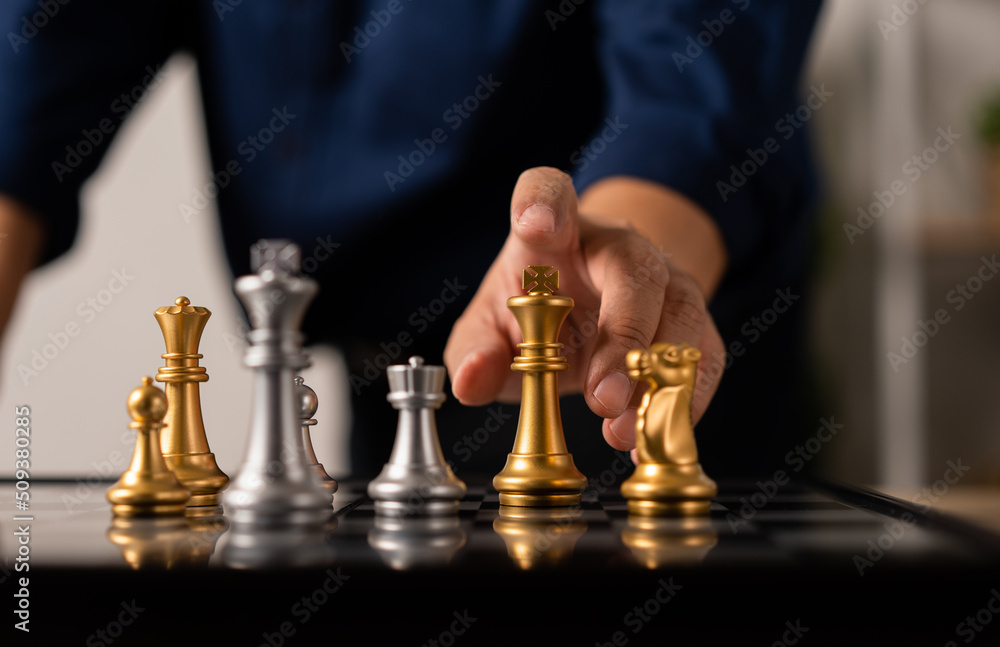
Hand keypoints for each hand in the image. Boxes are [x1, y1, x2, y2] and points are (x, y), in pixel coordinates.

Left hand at [444, 167, 725, 451]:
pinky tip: (652, 439)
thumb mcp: (491, 326)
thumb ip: (475, 351)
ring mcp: (664, 278)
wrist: (591, 308)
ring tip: (622, 428)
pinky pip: (703, 356)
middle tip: (602, 395)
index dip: (542, 202)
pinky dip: (684, 403)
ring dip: (657, 376)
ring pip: (681, 311)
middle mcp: (616, 244)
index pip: (548, 189)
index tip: (533, 226)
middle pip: (632, 266)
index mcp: (556, 229)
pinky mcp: (693, 321)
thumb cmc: (536, 308)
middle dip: (624, 333)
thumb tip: (471, 379)